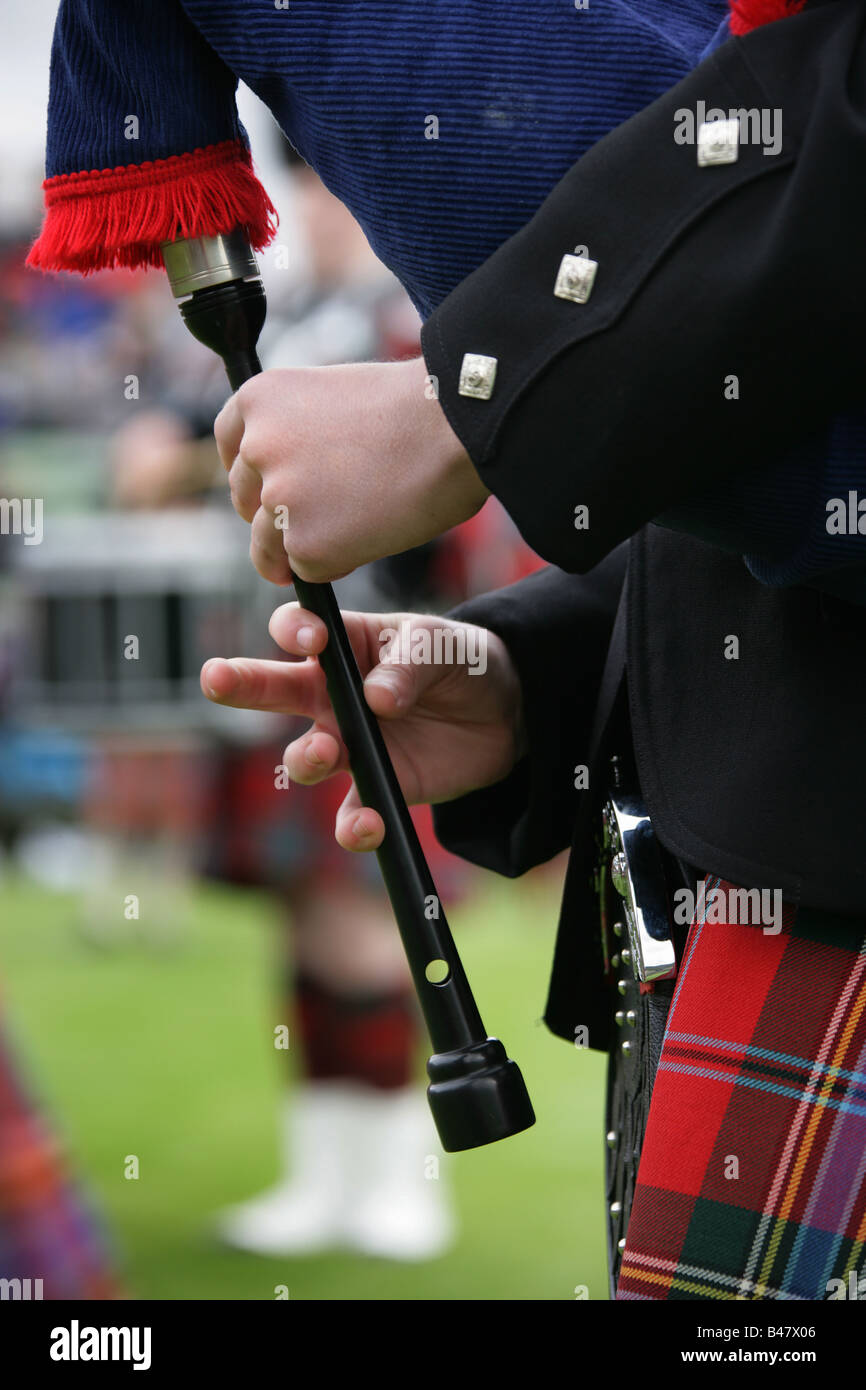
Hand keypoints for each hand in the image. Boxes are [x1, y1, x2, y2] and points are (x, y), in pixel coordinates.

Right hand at [200, 602, 525, 851]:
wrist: (503, 715)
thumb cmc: (458, 661)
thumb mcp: (441, 647)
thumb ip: (409, 665)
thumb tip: (377, 699)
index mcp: (344, 645)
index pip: (299, 630)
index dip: (295, 631)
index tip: (312, 640)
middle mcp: (332, 694)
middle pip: (274, 690)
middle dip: (241, 683)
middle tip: (215, 678)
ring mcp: (348, 743)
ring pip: (304, 756)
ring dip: (305, 757)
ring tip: (323, 753)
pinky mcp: (374, 787)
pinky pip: (348, 813)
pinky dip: (352, 825)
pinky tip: (368, 825)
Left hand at [214, 356, 489, 584]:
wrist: (458, 425)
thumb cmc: (417, 408)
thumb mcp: (335, 395)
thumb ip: (299, 429)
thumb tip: (289, 475)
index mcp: (259, 399)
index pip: (231, 448)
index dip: (255, 474)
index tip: (274, 489)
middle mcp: (257, 447)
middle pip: (248, 501)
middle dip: (279, 513)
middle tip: (333, 510)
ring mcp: (278, 499)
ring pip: (270, 545)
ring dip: (304, 546)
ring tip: (358, 526)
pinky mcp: (305, 545)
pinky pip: (309, 569)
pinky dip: (338, 562)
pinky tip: (373, 533)